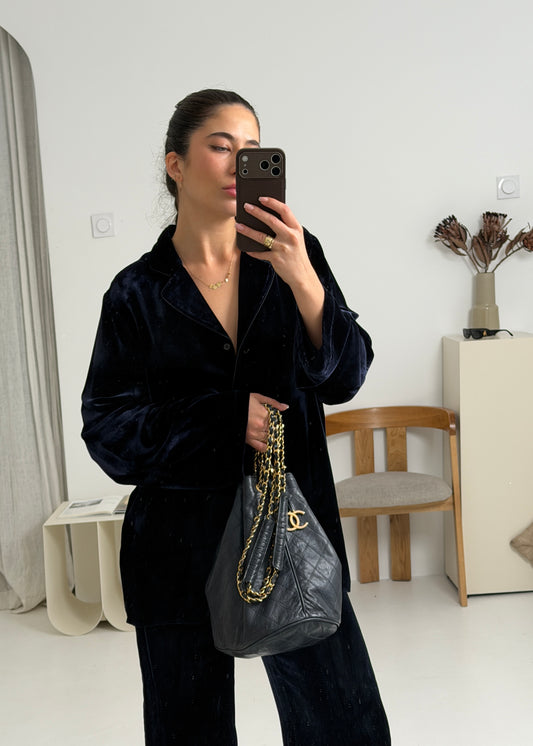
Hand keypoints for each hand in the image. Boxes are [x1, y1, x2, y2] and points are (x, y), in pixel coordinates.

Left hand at [236, 198, 324, 348]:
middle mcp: (290, 237)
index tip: (261, 198)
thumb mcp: (296, 238)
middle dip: (256, 212)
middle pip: (271, 220)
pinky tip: (246, 247)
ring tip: (238, 225)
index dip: (272, 202)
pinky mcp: (276, 259)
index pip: (284, 210)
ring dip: (248, 230)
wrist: (302, 275)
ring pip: (261, 236)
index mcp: (296, 229)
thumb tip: (266, 216)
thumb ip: (285, 228)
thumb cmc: (297, 255)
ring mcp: (283, 248)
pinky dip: (252, 250)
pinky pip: (260, 253)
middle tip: (245, 207)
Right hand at [246, 393, 288, 452]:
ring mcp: (255, 433)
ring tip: (263, 432)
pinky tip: (265, 443)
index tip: (272, 420)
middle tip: (266, 425)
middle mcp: (261, 425)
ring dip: (269, 436)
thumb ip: (274, 403)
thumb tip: (285, 407)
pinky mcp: (249, 440)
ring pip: (269, 438)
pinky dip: (265, 447)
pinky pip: (261, 447)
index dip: (275, 421)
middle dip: (272, 429)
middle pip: (273, 430)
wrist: (228, 408)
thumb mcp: (259, 398)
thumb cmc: (243, 401)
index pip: (277, 421)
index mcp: (265, 414)